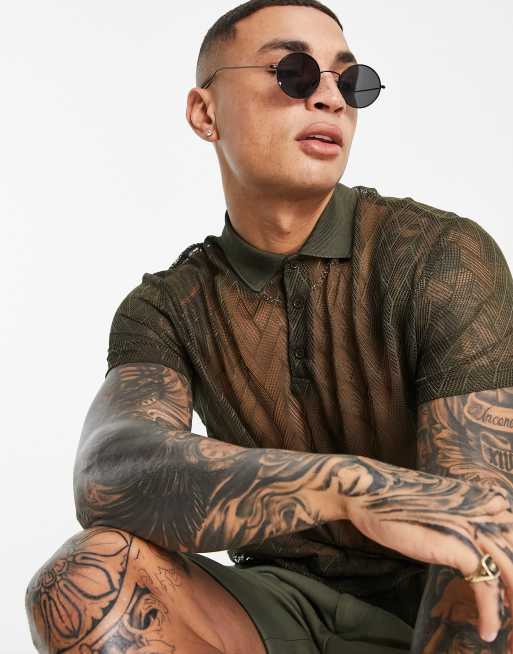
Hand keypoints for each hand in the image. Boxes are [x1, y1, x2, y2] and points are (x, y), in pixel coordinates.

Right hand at [344, 457, 512, 645]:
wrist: (371, 492)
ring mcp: (478, 528)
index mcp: (491, 502)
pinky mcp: (461, 546)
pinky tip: (487, 630)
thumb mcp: (446, 512)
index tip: (511, 601)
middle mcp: (492, 512)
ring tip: (510, 639)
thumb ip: (469, 528)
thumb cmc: (402, 502)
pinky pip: (487, 587)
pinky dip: (490, 614)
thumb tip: (482, 558)